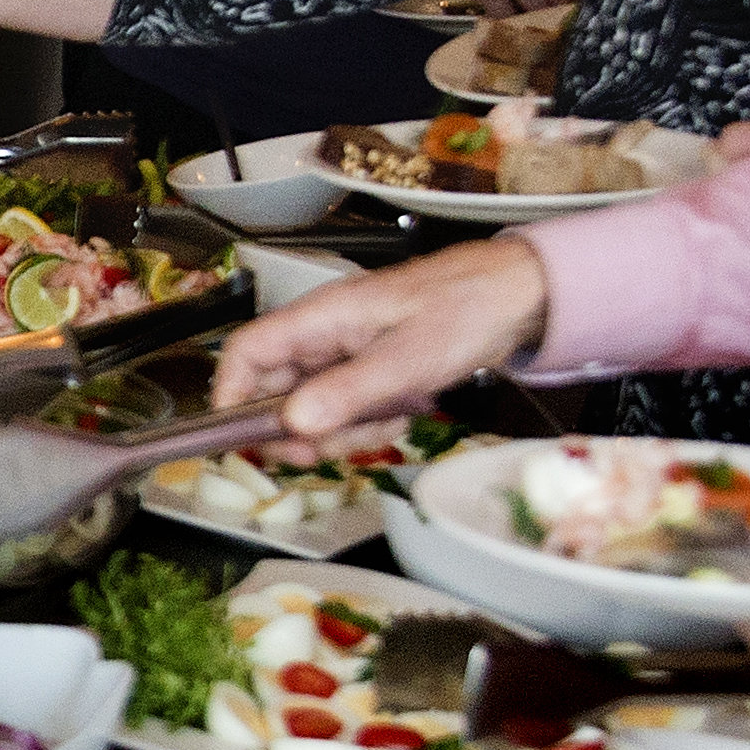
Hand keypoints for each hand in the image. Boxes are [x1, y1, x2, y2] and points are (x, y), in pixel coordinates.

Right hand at [208, 237, 551, 434]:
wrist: (519, 296)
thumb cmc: (465, 310)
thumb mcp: (407, 358)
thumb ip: (347, 392)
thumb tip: (291, 423)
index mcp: (321, 318)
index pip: (247, 352)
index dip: (230, 394)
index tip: (241, 439)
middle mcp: (324, 334)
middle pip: (274, 388)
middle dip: (295, 429)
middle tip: (324, 453)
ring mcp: (346, 352)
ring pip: (311, 406)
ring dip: (338, 431)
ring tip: (382, 427)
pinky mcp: (369, 369)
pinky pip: (346, 407)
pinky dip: (364, 424)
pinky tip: (398, 419)